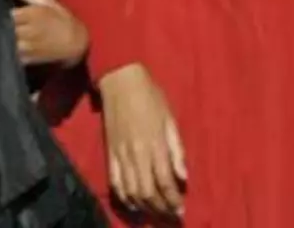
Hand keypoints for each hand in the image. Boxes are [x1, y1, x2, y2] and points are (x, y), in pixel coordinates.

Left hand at [2, 0, 88, 66]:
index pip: (5, 14)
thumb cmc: (60, 17)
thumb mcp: (44, 0)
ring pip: (4, 43)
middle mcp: (28, 32)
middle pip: (3, 29)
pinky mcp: (27, 60)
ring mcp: (27, 48)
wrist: (75, 43)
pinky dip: (3, 50)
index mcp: (31, 14)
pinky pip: (9, 55)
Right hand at [96, 63, 186, 218]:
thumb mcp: (170, 118)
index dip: (173, 200)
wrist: (120, 80)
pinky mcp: (110, 153)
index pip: (165, 181)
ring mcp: (121, 154)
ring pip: (132, 191)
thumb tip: (183, 176)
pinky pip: (115, 182)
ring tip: (155, 212)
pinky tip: (133, 204)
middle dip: (161, 208)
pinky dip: (124, 198)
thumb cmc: (150, 96)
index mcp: (155, 144)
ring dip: (145, 207)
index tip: (181, 210)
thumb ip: (177, 149)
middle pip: (148, 192)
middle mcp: (137, 153)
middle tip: (171, 215)